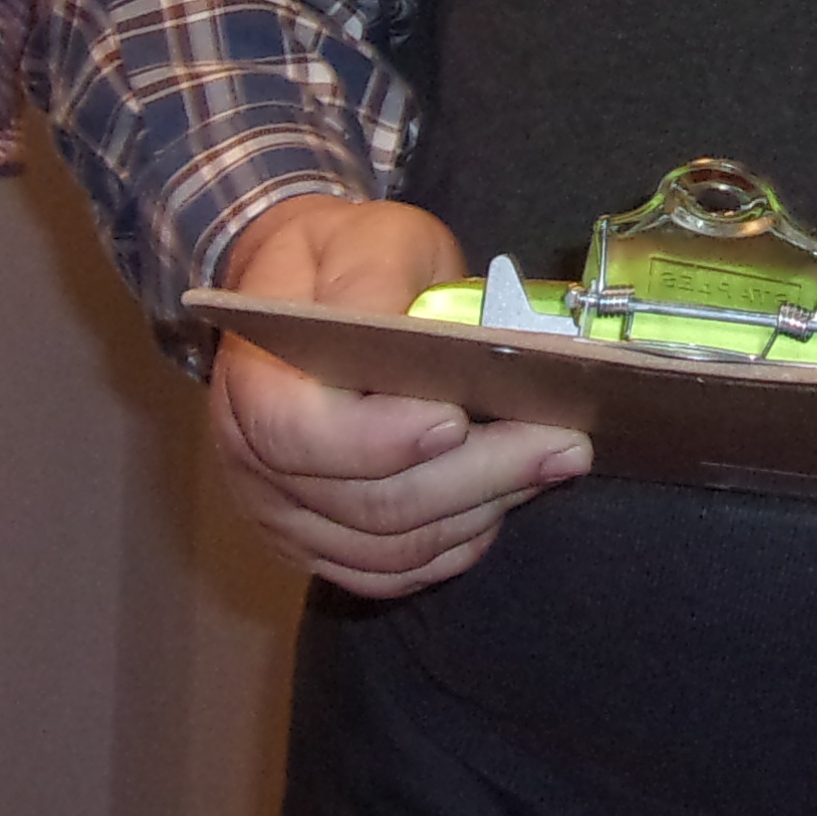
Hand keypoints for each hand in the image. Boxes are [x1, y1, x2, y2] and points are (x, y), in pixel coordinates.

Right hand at [207, 195, 584, 596]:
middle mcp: (253, 466)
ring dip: (481, 512)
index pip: (302, 437)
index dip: (383, 440)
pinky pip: (390, 573)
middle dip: (478, 476)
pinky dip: (455, 546)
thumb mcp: (368, 242)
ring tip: (551, 465)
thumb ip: (387, 288)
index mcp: (253, 383)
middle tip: (563, 444)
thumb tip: (432, 340)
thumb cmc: (343, 260)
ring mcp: (283, 517)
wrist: (301, 295)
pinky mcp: (317, 546)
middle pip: (369, 504)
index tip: (459, 417)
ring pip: (391, 549)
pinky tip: (503, 502)